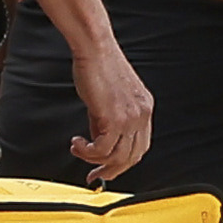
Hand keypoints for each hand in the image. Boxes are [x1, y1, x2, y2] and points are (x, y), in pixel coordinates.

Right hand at [59, 23, 156, 180]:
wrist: (95, 48)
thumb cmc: (99, 65)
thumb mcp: (111, 96)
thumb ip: (108, 119)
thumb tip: (98, 139)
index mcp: (144, 108)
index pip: (140, 146)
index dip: (123, 162)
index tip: (107, 167)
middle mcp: (142, 114)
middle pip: (132, 157)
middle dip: (111, 170)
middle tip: (94, 174)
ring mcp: (131, 117)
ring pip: (118, 157)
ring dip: (95, 161)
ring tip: (79, 150)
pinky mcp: (115, 118)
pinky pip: (103, 149)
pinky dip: (87, 152)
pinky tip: (77, 143)